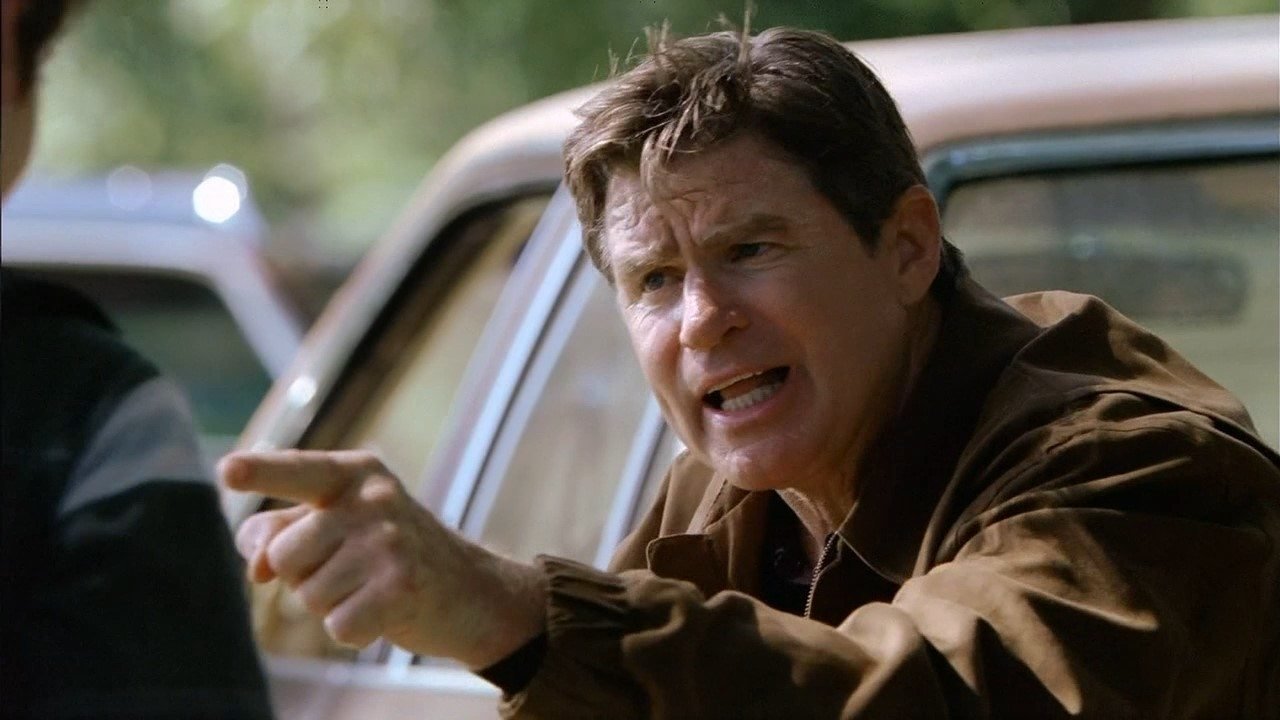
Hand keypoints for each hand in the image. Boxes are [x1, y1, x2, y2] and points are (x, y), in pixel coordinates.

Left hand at [220, 449, 546, 668]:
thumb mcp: (339, 526)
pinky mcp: (402, 586)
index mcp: (356, 474)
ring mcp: (391, 541)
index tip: (227, 471)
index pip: (298, 470)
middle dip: (305, 574)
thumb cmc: (388, 553)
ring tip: (370, 586)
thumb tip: (258, 563)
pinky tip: (385, 610)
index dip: (260, 472)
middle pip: (286, 556)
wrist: (469, 589)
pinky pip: (337, 626)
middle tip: (352, 568)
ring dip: (332, 604)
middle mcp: (375, 499)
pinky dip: (354, 631)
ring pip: (308, 596)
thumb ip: (283, 530)